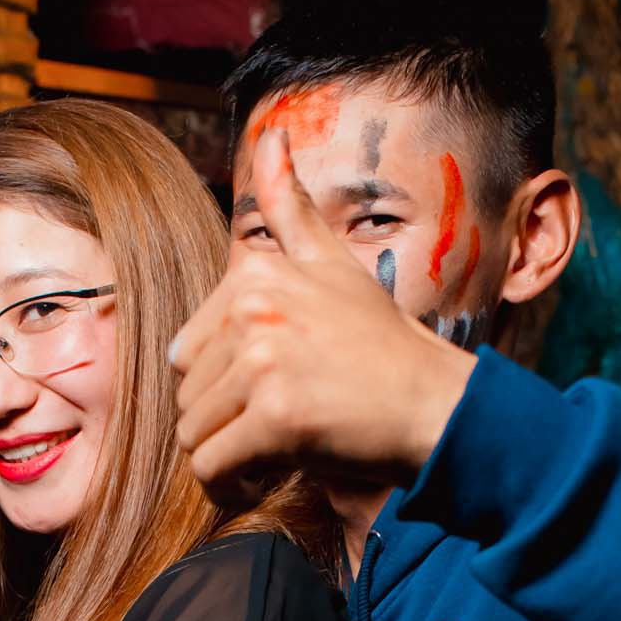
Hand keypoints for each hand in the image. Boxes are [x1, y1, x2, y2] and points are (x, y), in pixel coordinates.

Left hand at [170, 128, 474, 492]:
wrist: (434, 402)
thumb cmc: (382, 344)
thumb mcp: (332, 262)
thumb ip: (289, 207)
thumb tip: (271, 135)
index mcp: (255, 273)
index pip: (186, 352)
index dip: (220, 386)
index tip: (264, 397)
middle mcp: (254, 309)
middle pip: (187, 395)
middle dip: (221, 424)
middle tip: (272, 432)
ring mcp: (264, 361)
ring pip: (195, 433)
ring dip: (225, 458)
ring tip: (271, 455)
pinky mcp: (275, 416)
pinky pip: (212, 467)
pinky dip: (228, 486)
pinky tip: (263, 478)